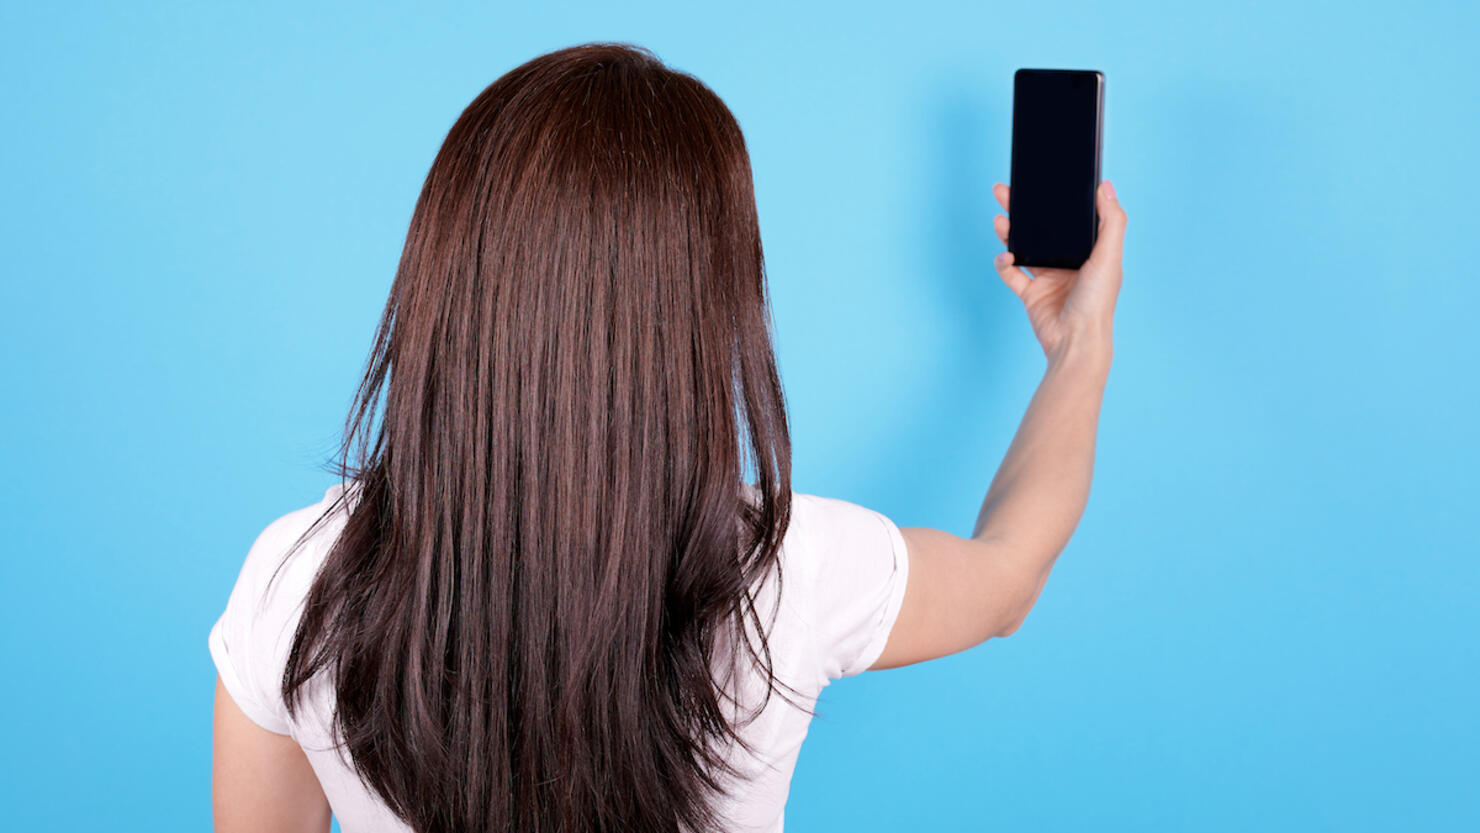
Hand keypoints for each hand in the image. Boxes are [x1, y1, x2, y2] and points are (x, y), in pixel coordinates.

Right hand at [992, 180, 1125, 361]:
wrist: (1075, 341)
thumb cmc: (1097, 302)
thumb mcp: (1109, 256)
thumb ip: (1111, 221)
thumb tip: (1107, 186)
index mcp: (1090, 252)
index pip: (1071, 220)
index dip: (1057, 201)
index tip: (1043, 183)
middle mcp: (1069, 263)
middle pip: (1042, 230)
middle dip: (1023, 211)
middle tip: (1005, 192)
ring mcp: (1048, 278)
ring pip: (1024, 248)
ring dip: (1010, 233)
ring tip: (1001, 220)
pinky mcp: (1031, 294)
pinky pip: (1011, 273)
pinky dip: (1004, 263)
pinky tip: (1005, 256)